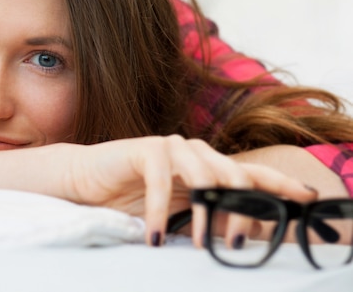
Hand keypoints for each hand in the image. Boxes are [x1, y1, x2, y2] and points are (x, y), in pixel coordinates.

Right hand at [61, 135, 317, 246]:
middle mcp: (196, 152)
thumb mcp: (177, 213)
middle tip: (240, 246)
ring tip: (203, 245)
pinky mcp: (146, 149)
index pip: (251, 172)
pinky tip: (155, 237)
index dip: (280, 183)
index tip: (307, 197)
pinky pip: (161, 182)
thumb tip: (241, 236)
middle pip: (235, 176)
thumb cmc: (131, 198)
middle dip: (244, 212)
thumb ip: (207, 217)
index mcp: (207, 166)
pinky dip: (160, 213)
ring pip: (205, 177)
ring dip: (207, 216)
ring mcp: (172, 147)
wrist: (86, 181)